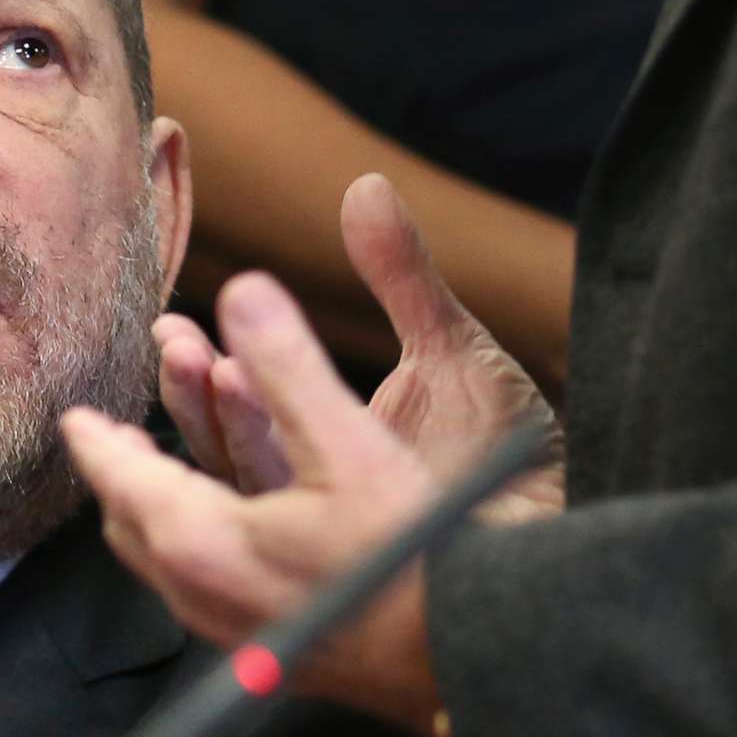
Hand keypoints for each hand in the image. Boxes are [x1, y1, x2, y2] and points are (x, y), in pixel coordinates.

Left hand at [67, 268, 447, 731]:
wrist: (464, 659)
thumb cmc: (414, 557)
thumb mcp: (350, 445)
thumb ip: (289, 367)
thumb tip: (242, 289)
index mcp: (199, 541)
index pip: (122, 479)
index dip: (97, 441)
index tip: (76, 416)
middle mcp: (200, 593)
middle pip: (134, 524)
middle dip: (123, 473)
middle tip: (115, 438)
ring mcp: (233, 631)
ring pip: (166, 560)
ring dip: (159, 507)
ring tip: (163, 474)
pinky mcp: (268, 647)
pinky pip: (203, 585)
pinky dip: (195, 542)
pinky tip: (226, 532)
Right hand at [156, 174, 563, 521]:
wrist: (562, 512)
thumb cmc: (507, 442)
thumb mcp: (447, 343)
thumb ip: (400, 275)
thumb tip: (365, 186)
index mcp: (320, 445)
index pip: (239, 410)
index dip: (201, 370)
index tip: (173, 327)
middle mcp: (313, 491)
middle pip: (226, 446)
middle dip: (193, 393)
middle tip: (175, 343)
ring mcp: (332, 525)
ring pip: (248, 480)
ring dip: (219, 422)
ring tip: (210, 364)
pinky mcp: (357, 550)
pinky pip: (296, 513)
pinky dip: (271, 460)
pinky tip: (258, 405)